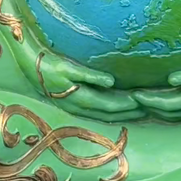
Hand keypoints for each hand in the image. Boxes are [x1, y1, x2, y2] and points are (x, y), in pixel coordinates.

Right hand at [16, 38, 144, 121]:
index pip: (111, 105)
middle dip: (130, 113)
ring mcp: (78, 107)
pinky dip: (112, 111)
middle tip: (150, 109)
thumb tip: (112, 82)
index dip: (128, 105)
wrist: (30, 68)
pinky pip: (98, 111)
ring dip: (123, 114)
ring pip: (105, 115)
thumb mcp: (69, 68)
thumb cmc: (49, 65)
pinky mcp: (75, 103)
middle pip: (110, 114)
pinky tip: (119, 109)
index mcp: (81, 99)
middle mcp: (81, 107)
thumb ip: (91, 76)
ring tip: (139, 111)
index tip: (143, 100)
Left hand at [133, 53, 180, 120]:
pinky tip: (161, 103)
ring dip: (157, 110)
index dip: (150, 100)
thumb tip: (170, 79)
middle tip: (132, 99)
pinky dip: (167, 109)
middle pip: (168, 112)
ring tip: (142, 102)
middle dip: (149, 107)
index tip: (135, 94)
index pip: (168, 104)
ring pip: (174, 114)